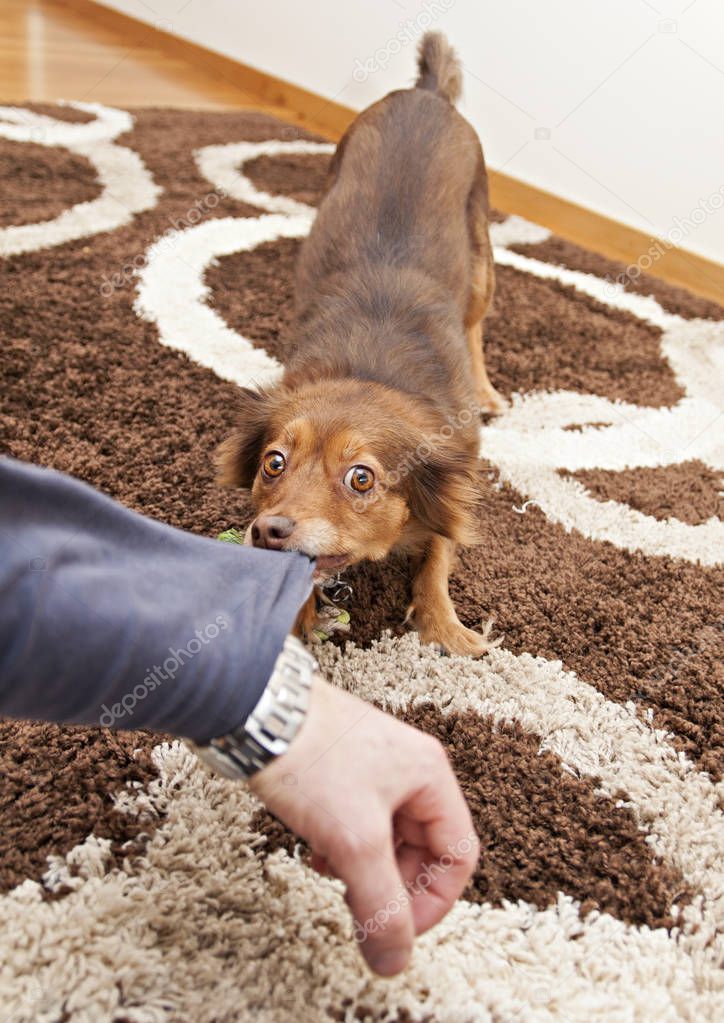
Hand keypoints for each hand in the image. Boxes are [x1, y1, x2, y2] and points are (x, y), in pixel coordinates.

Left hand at [250, 674, 478, 976]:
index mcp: (430, 776)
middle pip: (422, 849)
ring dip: (364, 870)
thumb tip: (393, 962)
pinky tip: (316, 855)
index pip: (458, 855)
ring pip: (387, 839)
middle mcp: (409, 769)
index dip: (433, 902)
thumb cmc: (311, 759)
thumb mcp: (353, 841)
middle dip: (392, 886)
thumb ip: (379, 906)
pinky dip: (343, 848)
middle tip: (358, 909)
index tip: (396, 931)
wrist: (255, 711)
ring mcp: (374, 767)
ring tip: (331, 877)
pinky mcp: (342, 769)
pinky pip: (358, 823)